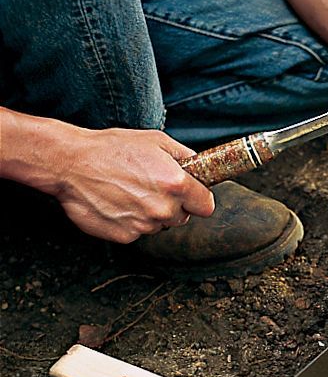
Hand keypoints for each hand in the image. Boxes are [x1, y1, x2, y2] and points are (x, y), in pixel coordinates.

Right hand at [54, 127, 214, 243]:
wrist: (71, 164)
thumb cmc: (111, 149)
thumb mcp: (155, 141)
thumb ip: (184, 156)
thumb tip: (198, 166)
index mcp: (176, 184)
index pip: (206, 206)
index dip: (198, 199)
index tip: (191, 195)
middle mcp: (163, 208)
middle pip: (182, 216)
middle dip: (173, 204)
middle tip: (151, 187)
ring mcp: (144, 225)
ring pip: (159, 225)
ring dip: (150, 213)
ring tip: (129, 192)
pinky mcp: (125, 236)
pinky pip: (138, 232)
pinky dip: (131, 221)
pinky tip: (118, 203)